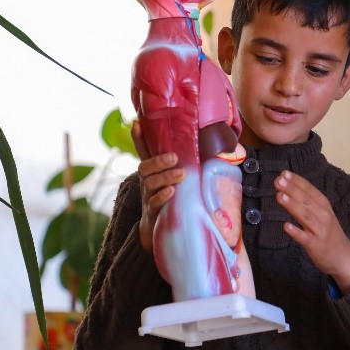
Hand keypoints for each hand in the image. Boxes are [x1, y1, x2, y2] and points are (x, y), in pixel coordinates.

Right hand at [132, 121, 184, 251]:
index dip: (138, 138)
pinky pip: (154, 202)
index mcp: (153, 171)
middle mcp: (147, 181)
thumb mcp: (175, 179)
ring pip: (150, 183)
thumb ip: (187, 165)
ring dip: (165, 177)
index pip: (143, 151)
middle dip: (158, 161)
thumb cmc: (171, 197)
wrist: (158, 226)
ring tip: (181, 174)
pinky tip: (172, 192)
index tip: (136, 122)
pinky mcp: (152, 211)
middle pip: (144, 167)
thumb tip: (213, 147)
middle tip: (174, 158)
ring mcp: (147, 196)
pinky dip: (163, 196)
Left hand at [275, 170, 349, 291]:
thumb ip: (309, 203)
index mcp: (324, 206)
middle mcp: (323, 215)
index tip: (284, 173)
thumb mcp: (323, 214)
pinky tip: (286, 226)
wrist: (344, 257)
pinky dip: (296, 231)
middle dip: (292, 189)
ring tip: (280, 196)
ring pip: (305, 216)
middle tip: (278, 181)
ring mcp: (320, 230)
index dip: (297, 181)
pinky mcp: (316, 245)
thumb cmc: (330, 233)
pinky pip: (305, 237)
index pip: (310, 190)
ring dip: (292, 205)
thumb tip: (290, 189)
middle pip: (306, 200)